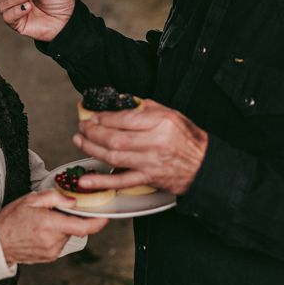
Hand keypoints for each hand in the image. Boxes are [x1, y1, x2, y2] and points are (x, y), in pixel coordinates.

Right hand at [0, 189, 108, 264]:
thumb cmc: (11, 220)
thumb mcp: (30, 200)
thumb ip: (54, 197)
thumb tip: (72, 200)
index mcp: (49, 224)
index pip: (82, 226)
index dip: (97, 222)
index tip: (106, 217)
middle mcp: (53, 241)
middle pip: (73, 228)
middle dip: (69, 218)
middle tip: (54, 212)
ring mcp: (52, 251)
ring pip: (66, 235)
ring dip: (61, 227)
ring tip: (42, 222)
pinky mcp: (50, 257)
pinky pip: (60, 243)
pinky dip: (55, 235)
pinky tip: (40, 231)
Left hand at [72, 99, 208, 195]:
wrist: (205, 166)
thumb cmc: (188, 139)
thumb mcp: (171, 114)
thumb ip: (145, 107)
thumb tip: (121, 103)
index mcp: (159, 123)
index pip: (123, 119)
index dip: (103, 118)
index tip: (92, 116)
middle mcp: (154, 142)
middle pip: (114, 138)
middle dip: (92, 132)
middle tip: (81, 127)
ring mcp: (149, 162)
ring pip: (113, 156)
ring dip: (91, 149)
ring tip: (78, 141)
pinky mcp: (148, 179)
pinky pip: (121, 181)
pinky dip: (101, 182)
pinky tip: (85, 180)